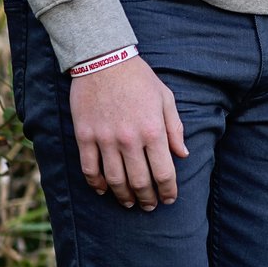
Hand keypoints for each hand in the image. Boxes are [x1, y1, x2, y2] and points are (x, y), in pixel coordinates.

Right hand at [70, 55, 187, 209]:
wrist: (104, 59)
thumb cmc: (139, 78)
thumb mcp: (165, 98)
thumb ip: (175, 128)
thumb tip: (182, 155)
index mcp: (153, 130)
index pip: (164, 172)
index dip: (168, 191)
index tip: (169, 199)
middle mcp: (130, 139)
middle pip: (139, 182)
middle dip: (147, 199)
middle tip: (150, 206)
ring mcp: (105, 139)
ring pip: (114, 180)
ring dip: (123, 197)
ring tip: (129, 203)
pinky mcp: (85, 136)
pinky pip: (89, 169)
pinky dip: (96, 184)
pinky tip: (103, 190)